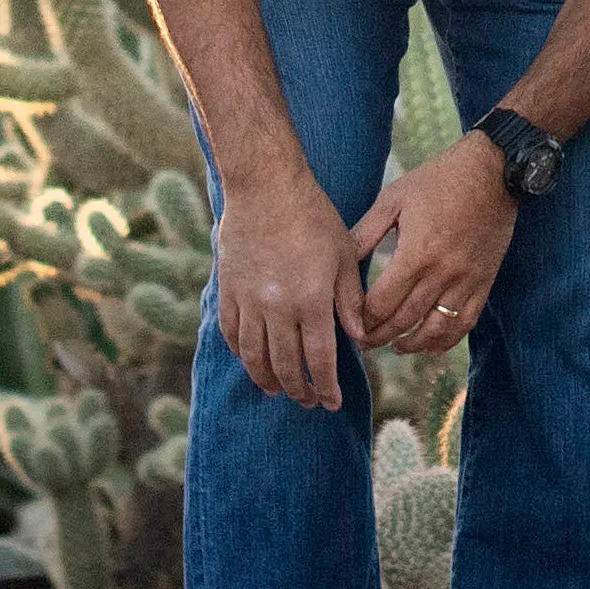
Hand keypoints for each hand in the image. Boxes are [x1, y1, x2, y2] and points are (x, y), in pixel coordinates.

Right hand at [213, 174, 361, 412]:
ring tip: (278, 391)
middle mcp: (277, 307)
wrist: (265, 185)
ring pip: (254, 356)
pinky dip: (241, 354)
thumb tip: (360, 338)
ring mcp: (249, 300)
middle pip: (286, 364)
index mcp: (311, 300)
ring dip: (267, 379)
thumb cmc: (312, 216)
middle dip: (299, 390)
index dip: (326, 386)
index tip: (332, 403)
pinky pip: (232, 333)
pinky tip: (251, 361)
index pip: (320, 359)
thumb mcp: (344, 255)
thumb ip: (351, 300)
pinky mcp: (229, 289)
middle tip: (307, 402)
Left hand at [352, 137, 518, 358]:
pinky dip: (446, 340)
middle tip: (364, 343)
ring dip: (412, 345)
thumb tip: (341, 259)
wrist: (491, 172)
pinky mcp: (483, 283)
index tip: (352, 325)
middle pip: (405, 321)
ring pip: (435, 330)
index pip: (382, 303)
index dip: (364, 320)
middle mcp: (441, 274)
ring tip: (395, 348)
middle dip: (380, 336)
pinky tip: (430, 345)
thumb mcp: (394, 198)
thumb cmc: (438, 180)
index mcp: (416, 253)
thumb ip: (366, 232)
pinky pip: (465, 323)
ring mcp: (465, 281)